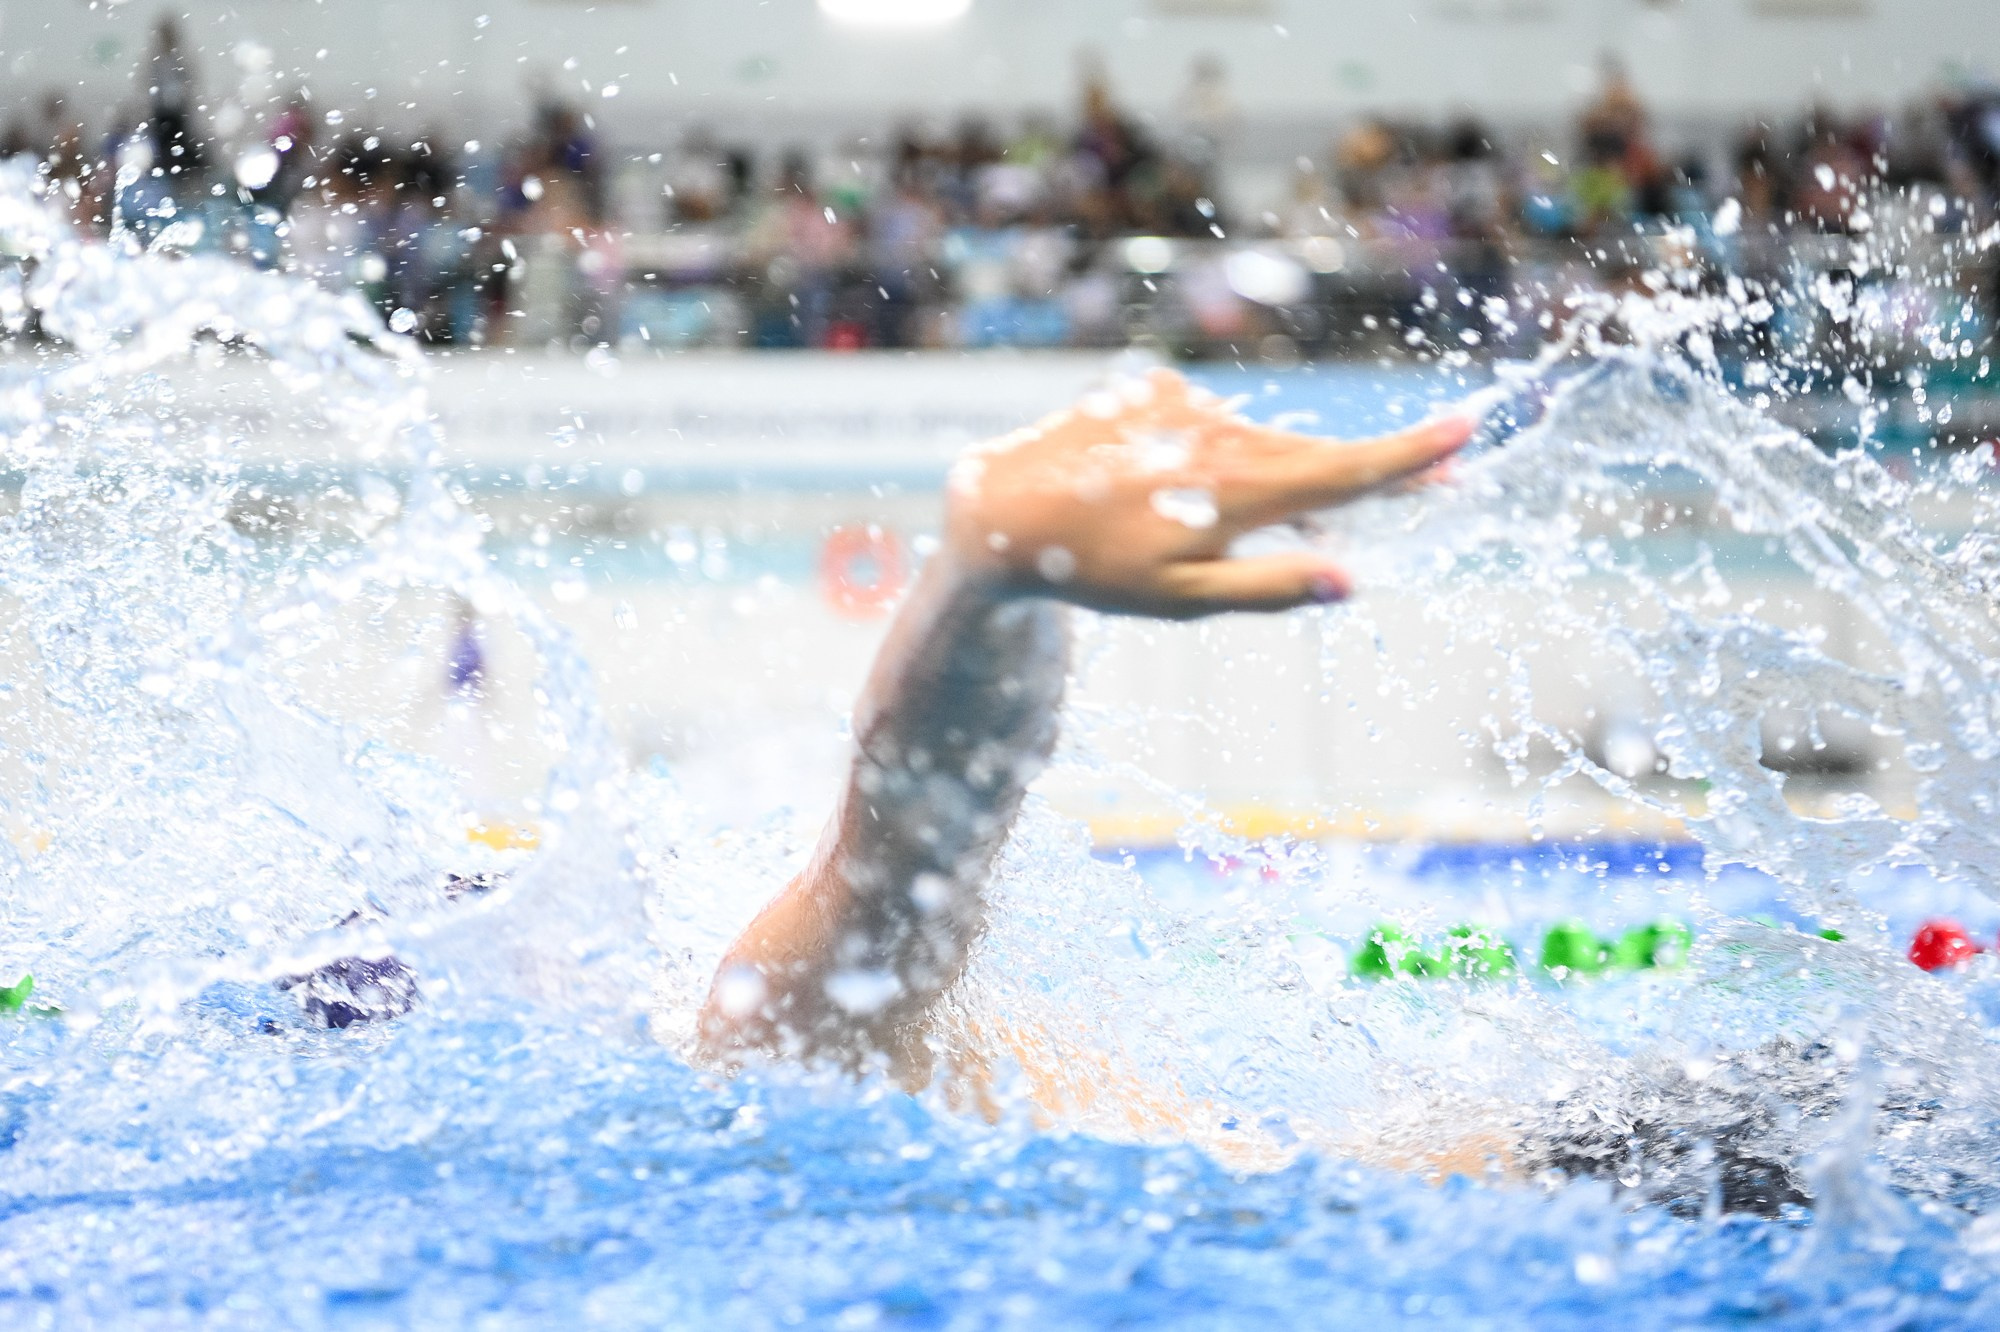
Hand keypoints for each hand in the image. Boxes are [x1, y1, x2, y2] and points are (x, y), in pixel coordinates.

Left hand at [941, 369, 1473, 617]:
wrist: (1001, 510)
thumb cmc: (1095, 570)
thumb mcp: (1180, 602)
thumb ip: (1267, 588)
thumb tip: (1351, 581)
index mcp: (1236, 492)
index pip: (1346, 475)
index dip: (1412, 456)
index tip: (1469, 427)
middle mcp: (1220, 435)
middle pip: (1318, 456)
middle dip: (1375, 472)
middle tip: (1442, 480)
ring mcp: (1186, 402)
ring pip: (1254, 446)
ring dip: (1256, 481)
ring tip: (1185, 523)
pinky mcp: (1154, 384)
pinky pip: (1204, 426)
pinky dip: (1200, 456)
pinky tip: (1149, 487)